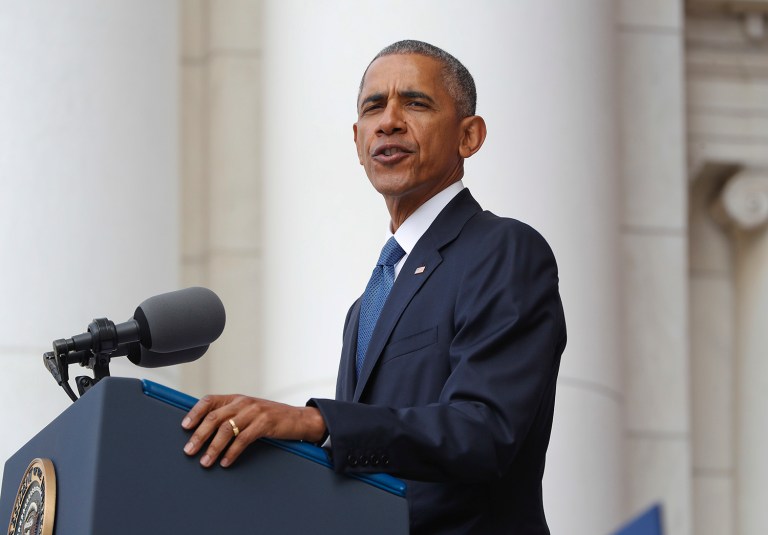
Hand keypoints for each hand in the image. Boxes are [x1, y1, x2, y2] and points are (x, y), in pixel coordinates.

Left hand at [181, 394, 326, 467]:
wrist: (298, 419)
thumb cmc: (271, 418)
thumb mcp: (249, 412)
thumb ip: (231, 416)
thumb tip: (205, 431)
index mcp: (237, 398)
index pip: (210, 400)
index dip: (195, 412)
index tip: (184, 426)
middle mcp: (244, 403)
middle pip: (215, 417)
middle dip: (199, 435)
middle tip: (188, 450)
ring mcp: (255, 412)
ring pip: (226, 429)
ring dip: (213, 447)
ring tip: (205, 461)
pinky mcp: (265, 423)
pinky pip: (243, 439)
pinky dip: (232, 452)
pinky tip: (226, 462)